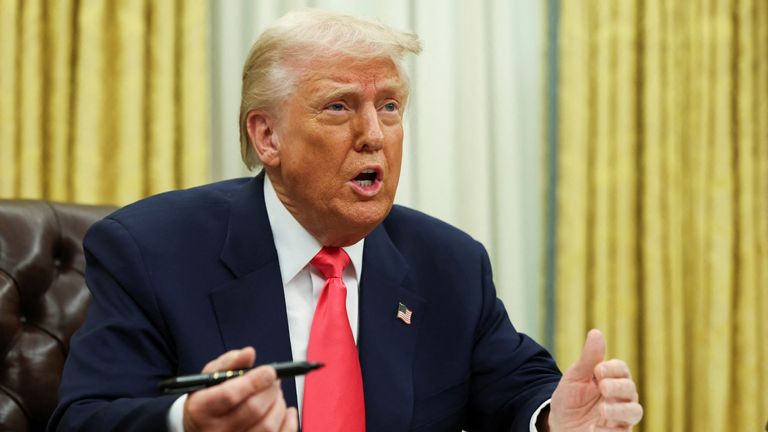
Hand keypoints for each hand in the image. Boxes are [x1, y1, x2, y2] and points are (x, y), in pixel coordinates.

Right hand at [183, 347, 297, 431]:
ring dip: (278, 404)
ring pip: (267, 425)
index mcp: (200, 409)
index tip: (269, 371)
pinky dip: (288, 422)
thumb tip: (249, 353)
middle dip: (270, 390)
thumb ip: (230, 363)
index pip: (230, 395)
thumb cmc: (208, 398)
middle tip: (274, 381)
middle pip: (253, 409)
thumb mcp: (211, 377)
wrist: (201, 427)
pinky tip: (285, 410)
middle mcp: (214, 431)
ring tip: (274, 395)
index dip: (254, 380)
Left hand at [549, 330, 642, 431]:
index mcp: (611, 379)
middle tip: (602, 387)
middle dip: (618, 387)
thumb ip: (588, 358)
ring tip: (603, 410)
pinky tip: (594, 428)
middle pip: (631, 389)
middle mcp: (620, 397)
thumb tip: (596, 332)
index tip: (597, 370)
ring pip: (634, 411)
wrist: (558, 424)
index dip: (613, 368)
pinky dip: (610, 431)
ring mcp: (620, 417)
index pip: (622, 369)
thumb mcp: (574, 377)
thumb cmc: (569, 398)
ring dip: (620, 409)